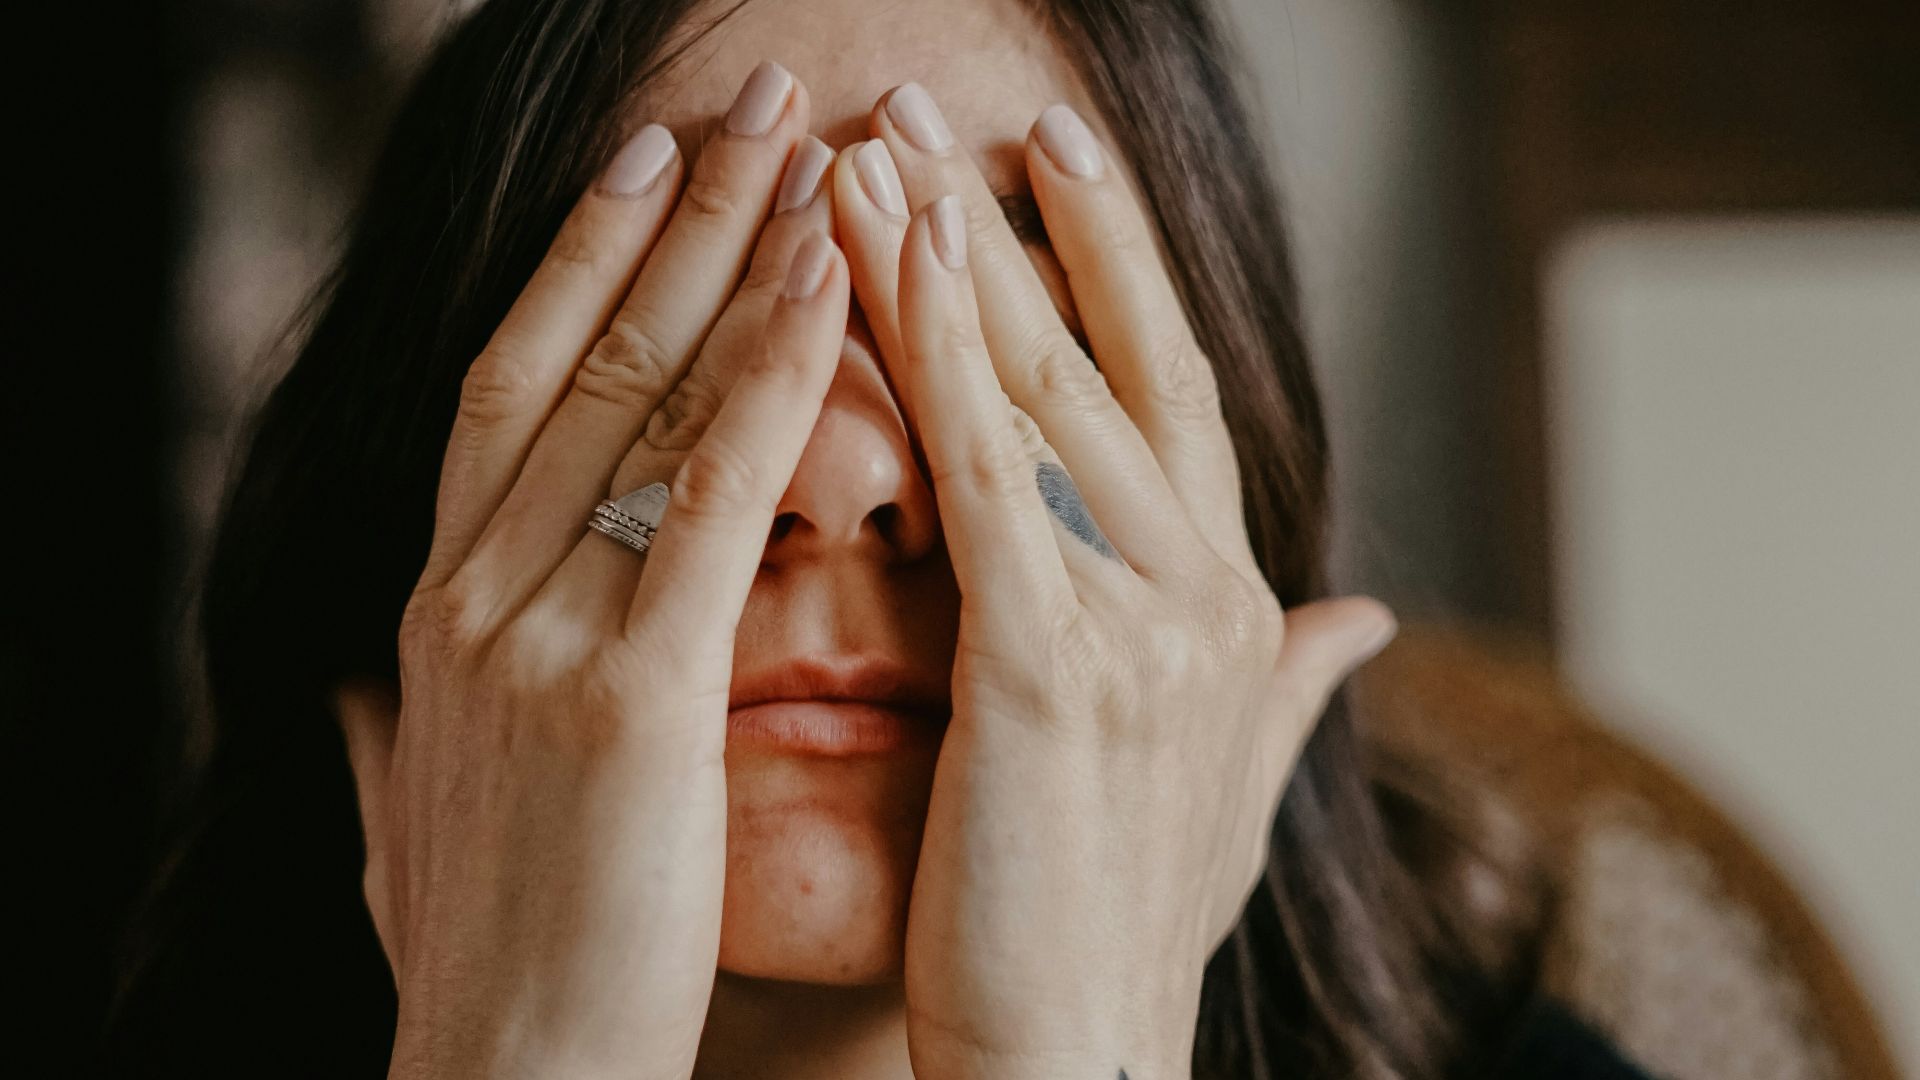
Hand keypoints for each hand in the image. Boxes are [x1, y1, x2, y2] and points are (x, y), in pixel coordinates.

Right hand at [332, 64, 846, 1078]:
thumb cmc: (494, 961)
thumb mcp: (416, 822)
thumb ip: (397, 734)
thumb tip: (366, 694)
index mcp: (446, 611)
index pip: (514, 388)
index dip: (580, 264)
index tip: (645, 167)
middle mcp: (475, 592)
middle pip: (579, 353)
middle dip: (668, 211)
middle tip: (743, 96)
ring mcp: (536, 632)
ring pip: (642, 393)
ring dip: (729, 249)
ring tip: (805, 138)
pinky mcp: (623, 695)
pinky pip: (711, 496)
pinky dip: (769, 374)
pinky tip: (829, 280)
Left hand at [832, 86, 1398, 1078]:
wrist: (1083, 1067)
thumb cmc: (1118, 932)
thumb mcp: (1225, 791)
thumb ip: (1292, 687)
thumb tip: (1364, 623)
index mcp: (1231, 610)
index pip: (1170, 399)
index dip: (1115, 275)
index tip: (1052, 172)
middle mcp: (1209, 594)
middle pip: (1110, 363)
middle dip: (1025, 227)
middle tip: (941, 107)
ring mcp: (1143, 621)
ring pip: (1043, 391)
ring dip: (956, 254)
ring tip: (879, 143)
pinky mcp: (1053, 664)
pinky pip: (985, 471)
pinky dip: (936, 349)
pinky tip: (877, 257)